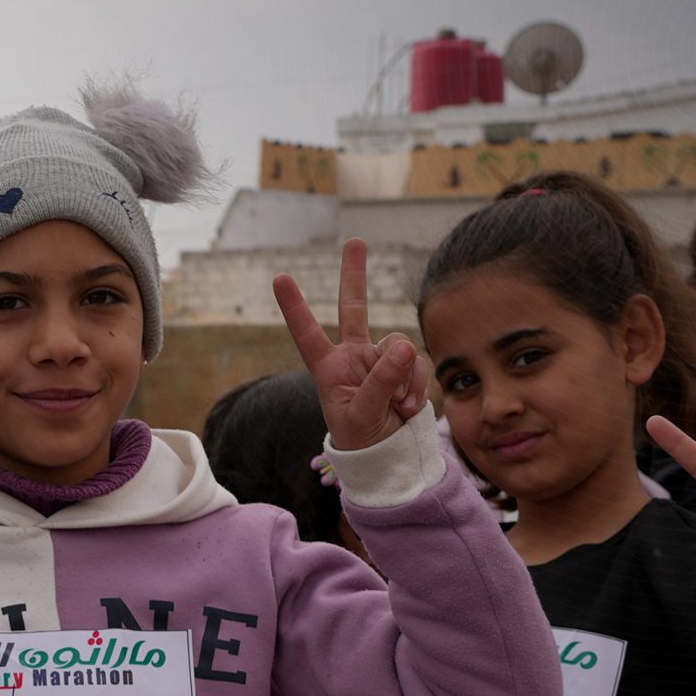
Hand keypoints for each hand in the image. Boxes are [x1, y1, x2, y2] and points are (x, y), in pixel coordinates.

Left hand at [274, 239, 428, 452]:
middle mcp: (353, 356)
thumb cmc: (361, 439)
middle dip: (355, 275)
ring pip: (399, 346)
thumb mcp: (362, 415)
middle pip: (354, 307)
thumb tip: (402, 346)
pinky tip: (408, 407)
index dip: (295, 307)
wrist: (388, 454)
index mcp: (328, 368)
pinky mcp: (404, 366)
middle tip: (355, 241)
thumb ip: (380, 382)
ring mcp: (380, 358)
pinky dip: (416, 384)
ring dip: (403, 377)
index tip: (280, 278)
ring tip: (396, 406)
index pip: (308, 334)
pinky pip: (416, 362)